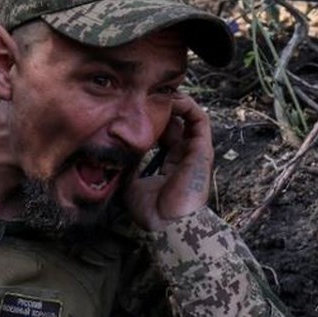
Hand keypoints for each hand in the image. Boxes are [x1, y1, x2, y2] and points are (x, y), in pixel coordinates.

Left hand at [123, 93, 213, 230]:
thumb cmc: (151, 211)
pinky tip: (169, 100)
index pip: (162, 134)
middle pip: (174, 121)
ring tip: (155, 93)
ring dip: (173, 102)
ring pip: (188, 116)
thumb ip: (126, 167)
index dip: (150, 120)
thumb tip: (114, 152)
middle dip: (159, 108)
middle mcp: (183, 155)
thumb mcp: (131, 184)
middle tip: (142, 97)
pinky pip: (199, 119)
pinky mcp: (202, 148)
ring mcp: (194, 151)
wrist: (168, 223)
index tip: (132, 110)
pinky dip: (186, 105)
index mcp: (169, 163)